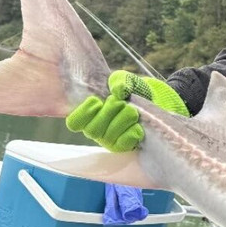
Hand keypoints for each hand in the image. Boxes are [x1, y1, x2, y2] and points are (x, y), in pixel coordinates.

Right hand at [65, 71, 188, 152]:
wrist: (152, 100)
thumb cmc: (131, 90)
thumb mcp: (123, 80)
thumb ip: (119, 80)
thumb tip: (119, 90)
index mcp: (88, 115)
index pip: (74, 123)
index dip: (83, 113)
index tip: (97, 101)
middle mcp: (96, 131)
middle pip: (92, 130)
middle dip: (109, 112)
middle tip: (120, 102)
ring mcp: (110, 141)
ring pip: (109, 136)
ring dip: (123, 119)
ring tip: (132, 110)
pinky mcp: (125, 146)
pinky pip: (125, 143)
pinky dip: (132, 130)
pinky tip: (138, 124)